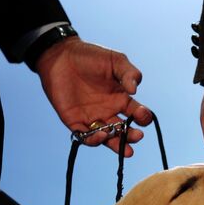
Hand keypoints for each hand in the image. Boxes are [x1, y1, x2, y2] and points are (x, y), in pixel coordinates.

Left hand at [36, 37, 152, 156]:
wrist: (60, 56)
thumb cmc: (90, 56)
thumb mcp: (116, 61)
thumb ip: (129, 73)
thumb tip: (134, 90)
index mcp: (121, 98)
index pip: (137, 114)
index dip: (143, 117)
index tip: (142, 115)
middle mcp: (109, 111)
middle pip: (124, 130)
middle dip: (133, 136)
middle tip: (137, 136)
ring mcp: (92, 118)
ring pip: (108, 138)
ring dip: (117, 144)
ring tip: (126, 148)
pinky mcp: (75, 121)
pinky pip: (86, 137)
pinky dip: (95, 140)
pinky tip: (102, 135)